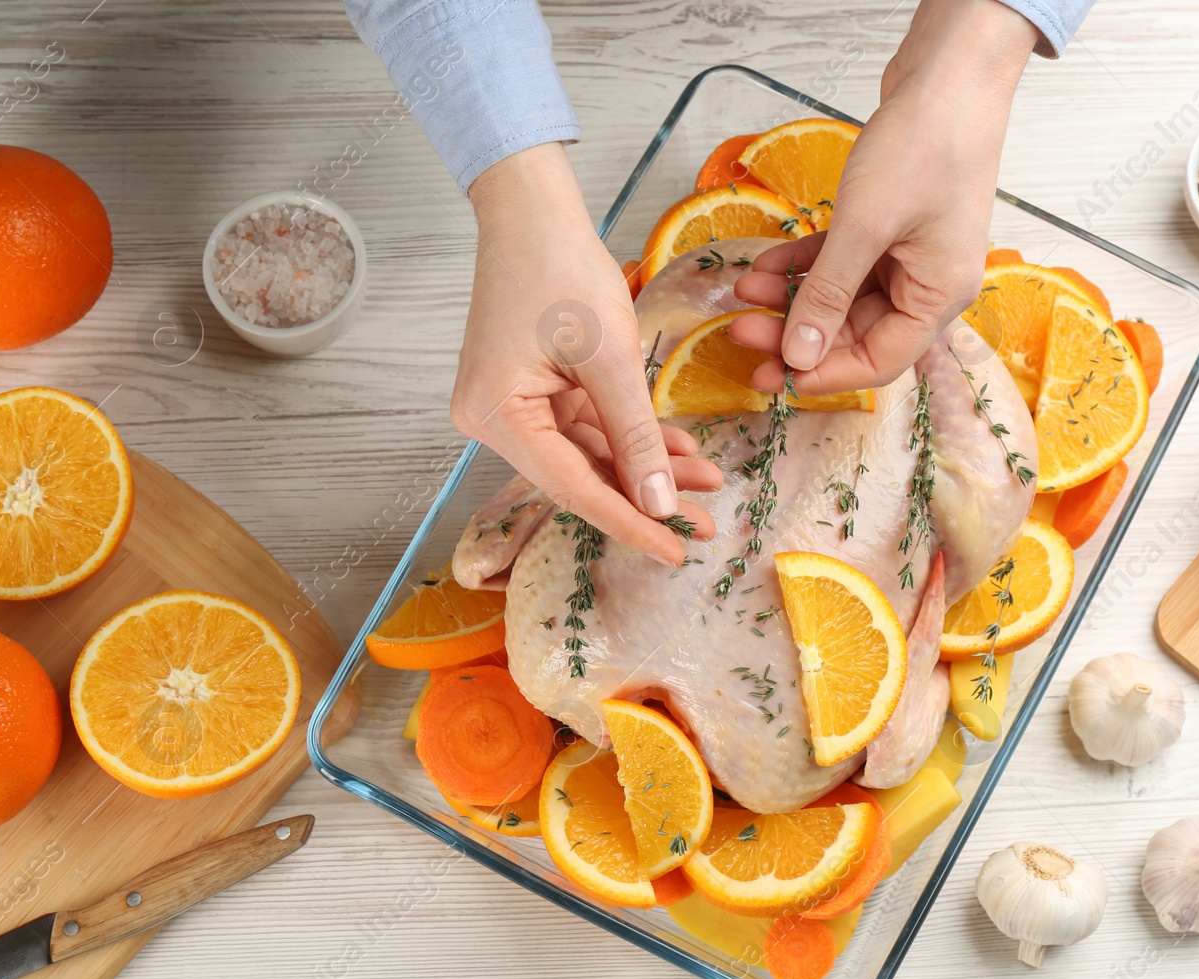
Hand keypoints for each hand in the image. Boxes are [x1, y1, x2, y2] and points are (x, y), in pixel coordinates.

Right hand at [452, 143, 719, 564]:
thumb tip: (660, 502)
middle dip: (647, 497)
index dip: (630, 523)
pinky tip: (679, 450)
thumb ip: (635, 434)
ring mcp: (510, 405)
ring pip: (590, 454)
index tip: (677, 550)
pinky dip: (631, 436)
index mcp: (495, 415)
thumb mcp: (609, 356)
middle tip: (705, 525)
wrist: (533, 209)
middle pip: (581, 476)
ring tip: (706, 485)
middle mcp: (492, 420)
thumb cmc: (559, 266)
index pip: (573, 488)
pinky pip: (587, 426)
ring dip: (648, 466)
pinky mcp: (531, 390)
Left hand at [729, 0, 1037, 394]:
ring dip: (791, 296)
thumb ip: (828, 295)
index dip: (825, 374)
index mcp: (938, 296)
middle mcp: (927, 283)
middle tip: (742, 334)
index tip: (775, 376)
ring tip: (742, 294)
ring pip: (841, 296)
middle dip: (796, 333)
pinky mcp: (889, 226)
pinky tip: (762, 266)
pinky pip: (840, 261)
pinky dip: (802, 264)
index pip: (879, 361)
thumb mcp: (865, 227)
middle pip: (855, 331)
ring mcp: (908, 254)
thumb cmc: (923, 147)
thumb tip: (798, 357)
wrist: (949, 76)